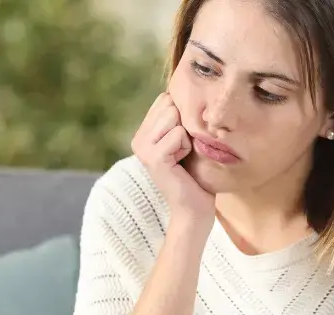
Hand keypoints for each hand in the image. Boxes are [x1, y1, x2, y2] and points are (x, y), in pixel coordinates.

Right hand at [130, 93, 215, 228]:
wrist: (194, 207)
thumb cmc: (195, 173)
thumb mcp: (185, 139)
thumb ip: (178, 117)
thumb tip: (187, 88)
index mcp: (143, 132)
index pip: (165, 99)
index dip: (182, 116)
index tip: (184, 141)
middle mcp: (138, 139)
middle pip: (169, 104)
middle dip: (185, 124)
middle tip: (184, 151)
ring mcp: (142, 148)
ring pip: (173, 117)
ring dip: (187, 136)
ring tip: (183, 156)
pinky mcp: (153, 158)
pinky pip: (178, 134)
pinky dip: (187, 147)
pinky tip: (182, 164)